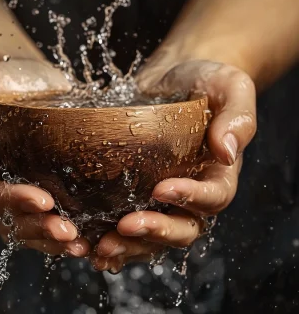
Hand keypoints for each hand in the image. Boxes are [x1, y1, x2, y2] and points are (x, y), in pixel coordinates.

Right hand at [0, 59, 89, 256]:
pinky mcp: (53, 184)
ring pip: (35, 227)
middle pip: (14, 221)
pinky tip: (93, 236)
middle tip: (67, 232)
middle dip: (40, 230)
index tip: (43, 200)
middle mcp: (3, 185)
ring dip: (56, 239)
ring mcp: (28, 188)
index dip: (13, 203)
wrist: (28, 78)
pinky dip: (72, 230)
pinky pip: (57, 215)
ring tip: (82, 244)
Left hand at [90, 60, 255, 271]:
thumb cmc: (205, 80)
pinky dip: (112, 236)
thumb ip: (237, 117)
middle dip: (155, 232)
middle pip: (182, 227)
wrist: (173, 77)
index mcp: (218, 173)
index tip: (161, 188)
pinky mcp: (136, 188)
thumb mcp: (230, 87)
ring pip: (153, 234)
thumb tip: (226, 152)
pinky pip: (129, 220)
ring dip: (129, 244)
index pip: (212, 196)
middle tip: (125, 226)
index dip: (190, 198)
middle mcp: (192, 191)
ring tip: (100, 247)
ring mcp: (162, 194)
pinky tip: (88, 242)